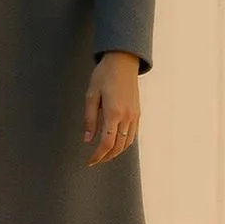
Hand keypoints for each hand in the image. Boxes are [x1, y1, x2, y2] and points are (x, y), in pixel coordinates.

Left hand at [84, 51, 141, 165]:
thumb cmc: (104, 75)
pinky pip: (132, 135)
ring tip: (103, 155)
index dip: (97, 156)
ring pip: (127, 143)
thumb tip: (87, 139)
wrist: (123, 62)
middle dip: (105, 157)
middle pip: (117, 146)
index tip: (89, 161)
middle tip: (94, 161)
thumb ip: (90, 119)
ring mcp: (134, 116)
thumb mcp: (91, 95)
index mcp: (113, 113)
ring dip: (115, 152)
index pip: (106, 143)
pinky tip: (115, 144)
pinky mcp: (137, 113)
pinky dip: (124, 144)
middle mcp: (127, 117)